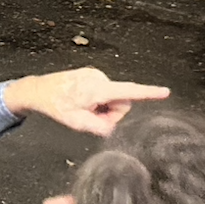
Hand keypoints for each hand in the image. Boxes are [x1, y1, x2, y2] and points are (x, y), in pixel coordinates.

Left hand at [6, 66, 168, 137]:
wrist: (39, 90)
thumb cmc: (56, 105)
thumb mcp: (77, 123)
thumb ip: (100, 127)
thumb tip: (113, 129)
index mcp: (98, 89)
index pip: (129, 92)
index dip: (149, 93)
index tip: (164, 92)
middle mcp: (99, 78)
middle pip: (121, 101)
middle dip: (110, 113)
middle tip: (91, 117)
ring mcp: (96, 74)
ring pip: (113, 98)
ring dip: (103, 107)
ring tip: (84, 108)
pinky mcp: (92, 74)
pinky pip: (105, 92)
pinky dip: (98, 100)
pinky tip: (82, 101)